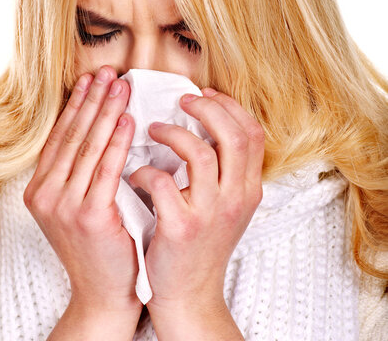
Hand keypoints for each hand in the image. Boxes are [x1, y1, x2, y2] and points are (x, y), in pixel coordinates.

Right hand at [23, 65, 142, 315]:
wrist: (103, 293)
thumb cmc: (98, 246)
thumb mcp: (77, 205)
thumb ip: (81, 172)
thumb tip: (101, 126)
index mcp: (40, 189)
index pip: (60, 136)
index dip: (76, 105)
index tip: (90, 79)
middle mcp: (46, 194)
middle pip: (73, 135)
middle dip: (92, 99)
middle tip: (108, 71)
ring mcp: (64, 205)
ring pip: (89, 146)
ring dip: (106, 111)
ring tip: (120, 85)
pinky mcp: (88, 216)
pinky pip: (106, 169)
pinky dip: (117, 141)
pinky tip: (127, 119)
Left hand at [128, 87, 264, 313]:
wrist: (189, 295)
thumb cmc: (201, 243)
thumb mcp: (225, 206)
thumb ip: (224, 171)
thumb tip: (204, 122)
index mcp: (248, 189)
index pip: (252, 133)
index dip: (230, 106)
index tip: (205, 94)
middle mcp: (236, 198)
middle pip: (234, 136)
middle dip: (207, 108)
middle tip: (182, 101)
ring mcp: (210, 213)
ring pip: (201, 153)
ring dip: (173, 133)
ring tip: (153, 129)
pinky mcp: (181, 227)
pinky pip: (162, 182)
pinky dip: (145, 171)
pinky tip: (136, 174)